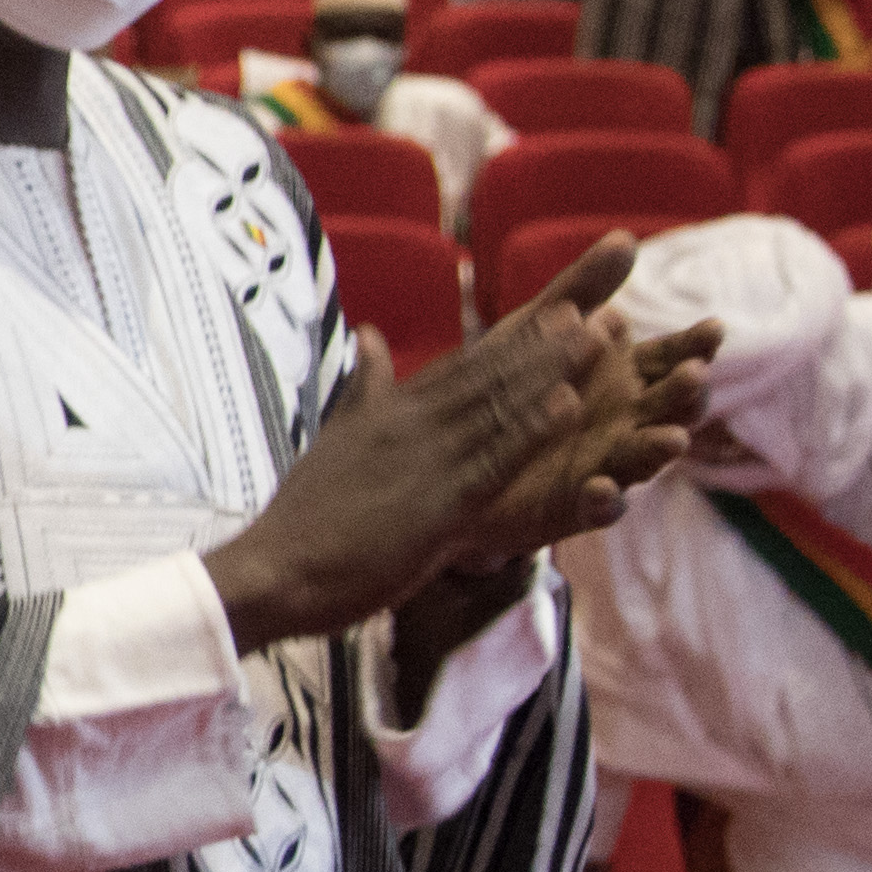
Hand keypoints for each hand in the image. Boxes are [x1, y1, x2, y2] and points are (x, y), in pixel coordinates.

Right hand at [210, 237, 713, 655]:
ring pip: (500, 406)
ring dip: (552, 370)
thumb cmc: (305, 519)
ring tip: (600, 335)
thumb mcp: (337, 439)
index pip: (464, 366)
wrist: (271, 569)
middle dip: (547, 340)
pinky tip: (569, 405)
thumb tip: (370, 334)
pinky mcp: (437, 504)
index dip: (517, 339)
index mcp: (392, 414)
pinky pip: (493, 460)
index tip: (563, 307)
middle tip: (600, 302)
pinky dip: (531, 429)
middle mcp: (412, 425)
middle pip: (490, 373)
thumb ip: (364, 388)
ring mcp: (425, 461)